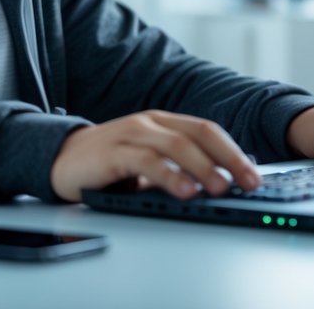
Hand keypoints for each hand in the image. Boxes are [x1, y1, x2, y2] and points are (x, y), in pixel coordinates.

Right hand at [50, 110, 261, 202]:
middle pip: (200, 134)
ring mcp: (132, 133)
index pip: (207, 131)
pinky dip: (170, 176)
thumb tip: (219, 185)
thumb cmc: (108, 165)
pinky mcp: (114, 152)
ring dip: (204, 168)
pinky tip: (185, 191)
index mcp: (163, 123)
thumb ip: (177, 169)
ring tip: (221, 189)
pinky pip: (147, 161)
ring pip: (178, 146)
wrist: (60, 160)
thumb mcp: (149, 164)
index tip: (254, 176)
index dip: (234, 152)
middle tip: (248, 183)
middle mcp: (151, 123)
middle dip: (229, 159)